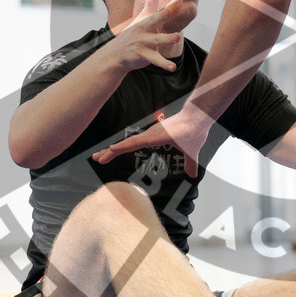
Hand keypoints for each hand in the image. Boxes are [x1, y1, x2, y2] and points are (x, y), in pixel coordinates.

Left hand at [91, 108, 209, 176]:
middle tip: (96, 158)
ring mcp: (148, 136)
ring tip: (97, 158)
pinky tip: (110, 150)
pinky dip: (120, 147)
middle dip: (110, 152)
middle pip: (125, 145)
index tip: (108, 155)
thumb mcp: (191, 153)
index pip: (133, 146)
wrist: (199, 121)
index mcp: (154, 139)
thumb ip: (190, 163)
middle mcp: (148, 136)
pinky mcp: (151, 136)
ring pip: (125, 145)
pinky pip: (132, 143)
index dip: (120, 150)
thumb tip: (193, 175)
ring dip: (110, 152)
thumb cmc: (195, 132)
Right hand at [109, 0, 182, 72]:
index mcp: (146, 18)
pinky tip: (172, 68)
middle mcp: (144, 28)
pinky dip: (164, 64)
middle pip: (155, 18)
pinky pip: (156, 60)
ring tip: (177, 37)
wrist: (116, 54)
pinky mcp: (144, 55)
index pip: (152, 3)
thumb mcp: (143, 15)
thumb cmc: (135, 32)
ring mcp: (143, 42)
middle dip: (166, 12)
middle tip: (177, 4)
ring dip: (167, 38)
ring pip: (157, 40)